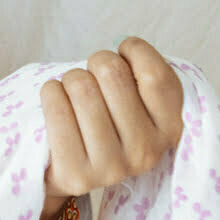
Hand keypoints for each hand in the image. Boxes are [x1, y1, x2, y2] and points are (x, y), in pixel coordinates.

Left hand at [38, 38, 184, 219]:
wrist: (73, 167)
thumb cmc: (108, 118)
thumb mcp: (140, 97)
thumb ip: (144, 71)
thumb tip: (123, 45)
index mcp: (169, 128)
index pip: (154, 73)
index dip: (133, 50)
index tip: (122, 51)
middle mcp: (146, 151)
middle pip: (112, 73)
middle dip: (96, 62)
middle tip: (92, 76)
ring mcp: (112, 167)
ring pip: (82, 87)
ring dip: (71, 79)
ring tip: (72, 91)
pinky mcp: (77, 175)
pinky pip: (57, 109)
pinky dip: (50, 93)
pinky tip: (55, 101)